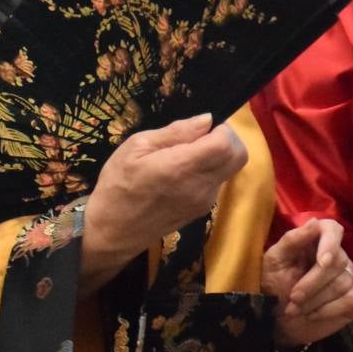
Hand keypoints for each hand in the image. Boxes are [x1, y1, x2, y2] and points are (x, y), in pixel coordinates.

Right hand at [79, 114, 248, 287]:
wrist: (113, 231)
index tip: (203, 127)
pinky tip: (183, 172)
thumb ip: (175, 132)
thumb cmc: (118, 184)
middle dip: (228, 139)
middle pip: (239, 157)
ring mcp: (205, 201)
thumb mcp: (137, 147)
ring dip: (218, 156)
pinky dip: (209, 171)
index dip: (222, 129)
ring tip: (185, 155)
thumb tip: (206, 120)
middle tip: (201, 136)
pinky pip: (217, 182)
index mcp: (182, 168)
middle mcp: (201, 186)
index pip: (227, 144)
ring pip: (230, 170)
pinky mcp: (202, 210)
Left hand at [261, 219, 352, 349]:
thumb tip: (314, 222)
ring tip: (295, 309)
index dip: (330, 242)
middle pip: (336, 262)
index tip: (321, 261)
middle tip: (293, 298)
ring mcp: (348, 276)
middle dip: (312, 283)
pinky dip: (327, 311)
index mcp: (316, 241)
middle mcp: (336, 255)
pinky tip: (311, 315)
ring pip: (341, 284)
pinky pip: (350, 300)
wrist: (278, 319)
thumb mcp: (275, 261)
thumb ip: (292, 240)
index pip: (333, 229)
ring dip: (314, 300)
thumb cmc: (275, 285)